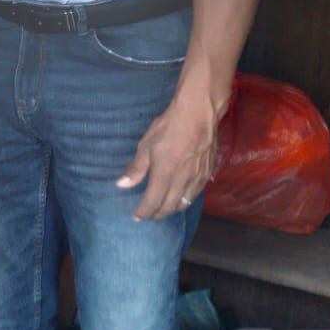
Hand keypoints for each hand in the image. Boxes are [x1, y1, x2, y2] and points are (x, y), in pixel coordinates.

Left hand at [116, 90, 220, 220]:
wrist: (199, 113)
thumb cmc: (169, 127)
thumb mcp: (146, 145)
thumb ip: (136, 168)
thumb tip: (121, 185)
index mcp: (165, 174)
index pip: (153, 202)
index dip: (144, 212)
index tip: (136, 216)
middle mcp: (183, 180)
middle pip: (169, 207)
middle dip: (157, 214)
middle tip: (148, 214)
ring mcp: (198, 178)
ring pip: (184, 203)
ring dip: (171, 209)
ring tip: (162, 209)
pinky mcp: (208, 172)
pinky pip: (196, 194)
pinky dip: (185, 201)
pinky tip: (180, 197)